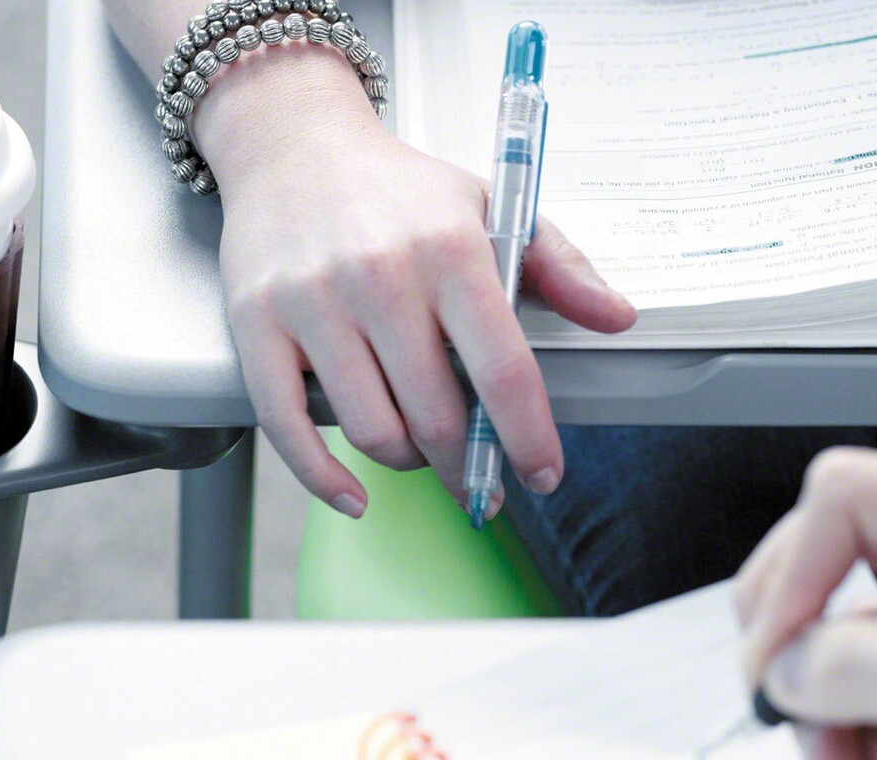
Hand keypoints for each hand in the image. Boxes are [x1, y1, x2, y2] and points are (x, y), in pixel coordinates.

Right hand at [197, 45, 633, 516]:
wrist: (292, 148)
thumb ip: (559, 265)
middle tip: (479, 479)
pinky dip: (324, 478)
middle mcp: (379, 277)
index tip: (542, 474)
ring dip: (406, 463)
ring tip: (420, 452)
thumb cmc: (395, 191)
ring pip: (372, 429)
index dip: (528, 437)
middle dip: (468, 465)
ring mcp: (313, 304)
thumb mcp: (489, 207)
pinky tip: (353, 495)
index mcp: (449, 250)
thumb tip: (618, 317)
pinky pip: (288, 427)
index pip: (503, 369)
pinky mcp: (258, 326)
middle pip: (437, 416)